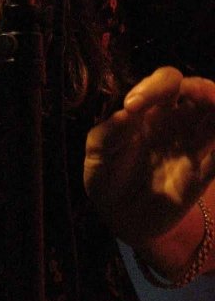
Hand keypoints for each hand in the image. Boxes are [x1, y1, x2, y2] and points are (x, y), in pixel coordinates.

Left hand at [84, 66, 214, 246]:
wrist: (119, 218)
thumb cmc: (106, 177)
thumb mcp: (97, 154)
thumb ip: (108, 133)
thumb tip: (127, 113)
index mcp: (150, 111)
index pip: (166, 82)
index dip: (156, 85)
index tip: (133, 107)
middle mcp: (176, 123)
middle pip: (201, 93)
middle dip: (200, 88)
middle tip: (190, 93)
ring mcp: (193, 147)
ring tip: (213, 109)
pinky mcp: (203, 175)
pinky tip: (214, 144)